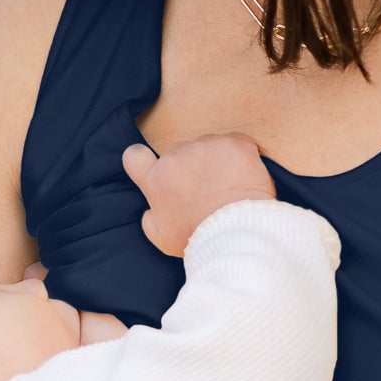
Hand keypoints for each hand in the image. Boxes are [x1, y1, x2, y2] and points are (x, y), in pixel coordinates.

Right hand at [121, 131, 276, 256]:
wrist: (236, 233)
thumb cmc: (200, 238)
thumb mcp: (162, 238)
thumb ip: (151, 219)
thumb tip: (152, 210)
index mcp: (156, 179)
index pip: (135, 156)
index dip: (144, 160)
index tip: (158, 169)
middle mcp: (176, 156)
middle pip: (180, 153)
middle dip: (191, 168)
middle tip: (208, 193)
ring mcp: (205, 146)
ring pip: (209, 146)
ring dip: (217, 162)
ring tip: (229, 189)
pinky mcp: (234, 143)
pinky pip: (236, 143)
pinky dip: (241, 157)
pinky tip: (245, 177)